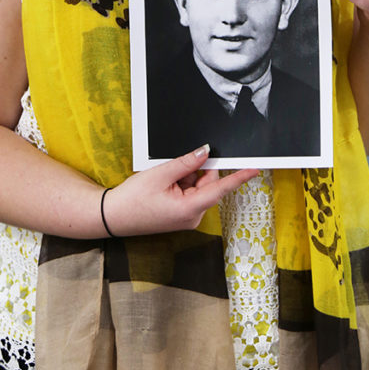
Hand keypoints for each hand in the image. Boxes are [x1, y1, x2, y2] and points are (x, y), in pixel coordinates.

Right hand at [100, 145, 257, 236]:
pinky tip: (163, 186)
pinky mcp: (181, 215)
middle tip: (173, 169)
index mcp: (190, 209)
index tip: (255, 169)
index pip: (220, 189)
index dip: (238, 177)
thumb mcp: (160, 174)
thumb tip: (205, 152)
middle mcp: (192, 216)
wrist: (113, 217)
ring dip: (185, 178)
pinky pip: (189, 194)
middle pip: (207, 184)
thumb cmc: (133, 199)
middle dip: (194, 171)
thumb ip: (186, 163)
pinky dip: (180, 184)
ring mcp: (187, 217)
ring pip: (197, 187)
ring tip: (162, 180)